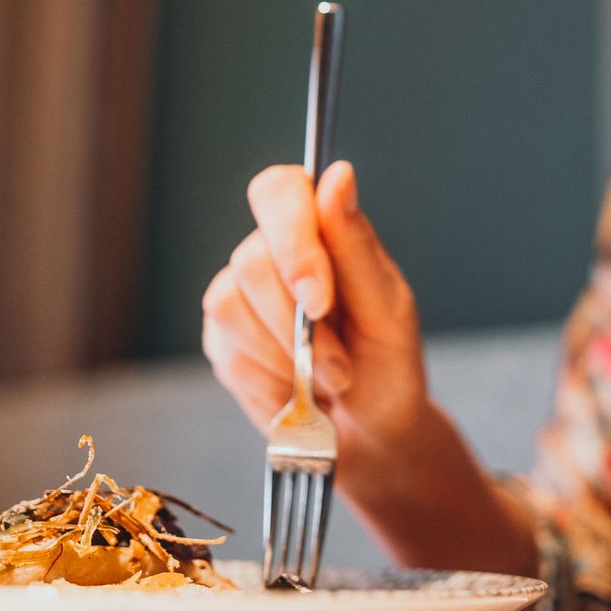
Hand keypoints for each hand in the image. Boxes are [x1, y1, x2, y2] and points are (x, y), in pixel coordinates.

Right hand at [202, 161, 428, 463]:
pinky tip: (298, 389)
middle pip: (252, 260)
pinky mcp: (222, 340)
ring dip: (288, 357)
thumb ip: (356, 246)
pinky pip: (227, 351)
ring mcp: (240, 295)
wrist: (372, 435)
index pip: (279, 191)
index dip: (291, 239)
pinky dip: (271, 380)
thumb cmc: (388, 365)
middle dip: (298, 326)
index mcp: (320, 229)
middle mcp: (272, 252)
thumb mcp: (387, 310)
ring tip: (328, 380)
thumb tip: (338, 175)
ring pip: (231, 306)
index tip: (320, 298)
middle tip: (340, 367)